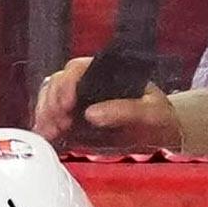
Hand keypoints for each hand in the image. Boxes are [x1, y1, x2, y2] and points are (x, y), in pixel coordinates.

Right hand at [34, 56, 179, 149]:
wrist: (162, 136)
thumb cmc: (159, 118)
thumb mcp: (150, 112)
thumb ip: (125, 110)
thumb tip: (92, 114)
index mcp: (107, 74)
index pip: (77, 69)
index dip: (66, 84)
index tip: (66, 104)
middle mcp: (88, 85)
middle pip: (57, 84)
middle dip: (51, 103)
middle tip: (58, 123)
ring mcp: (79, 104)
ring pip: (49, 100)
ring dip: (45, 116)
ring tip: (51, 133)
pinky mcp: (74, 123)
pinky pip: (52, 121)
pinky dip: (45, 129)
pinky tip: (47, 137)